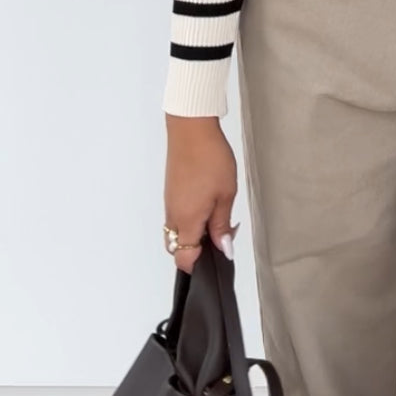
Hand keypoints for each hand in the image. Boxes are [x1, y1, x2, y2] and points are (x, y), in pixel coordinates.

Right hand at [164, 115, 239, 274]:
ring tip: (218, 215)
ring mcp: (170, 203)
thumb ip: (222, 225)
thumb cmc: (211, 159)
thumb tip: (223, 249)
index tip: (218, 257)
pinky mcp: (170, 192)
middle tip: (222, 234)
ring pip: (177, 232)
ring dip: (194, 233)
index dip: (199, 265)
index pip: (184, 259)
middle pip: (177, 248)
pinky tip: (208, 204)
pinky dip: (189, 218)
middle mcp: (173, 216)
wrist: (192, 130)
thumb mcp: (226, 194)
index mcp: (187, 221)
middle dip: (197, 250)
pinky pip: (176, 216)